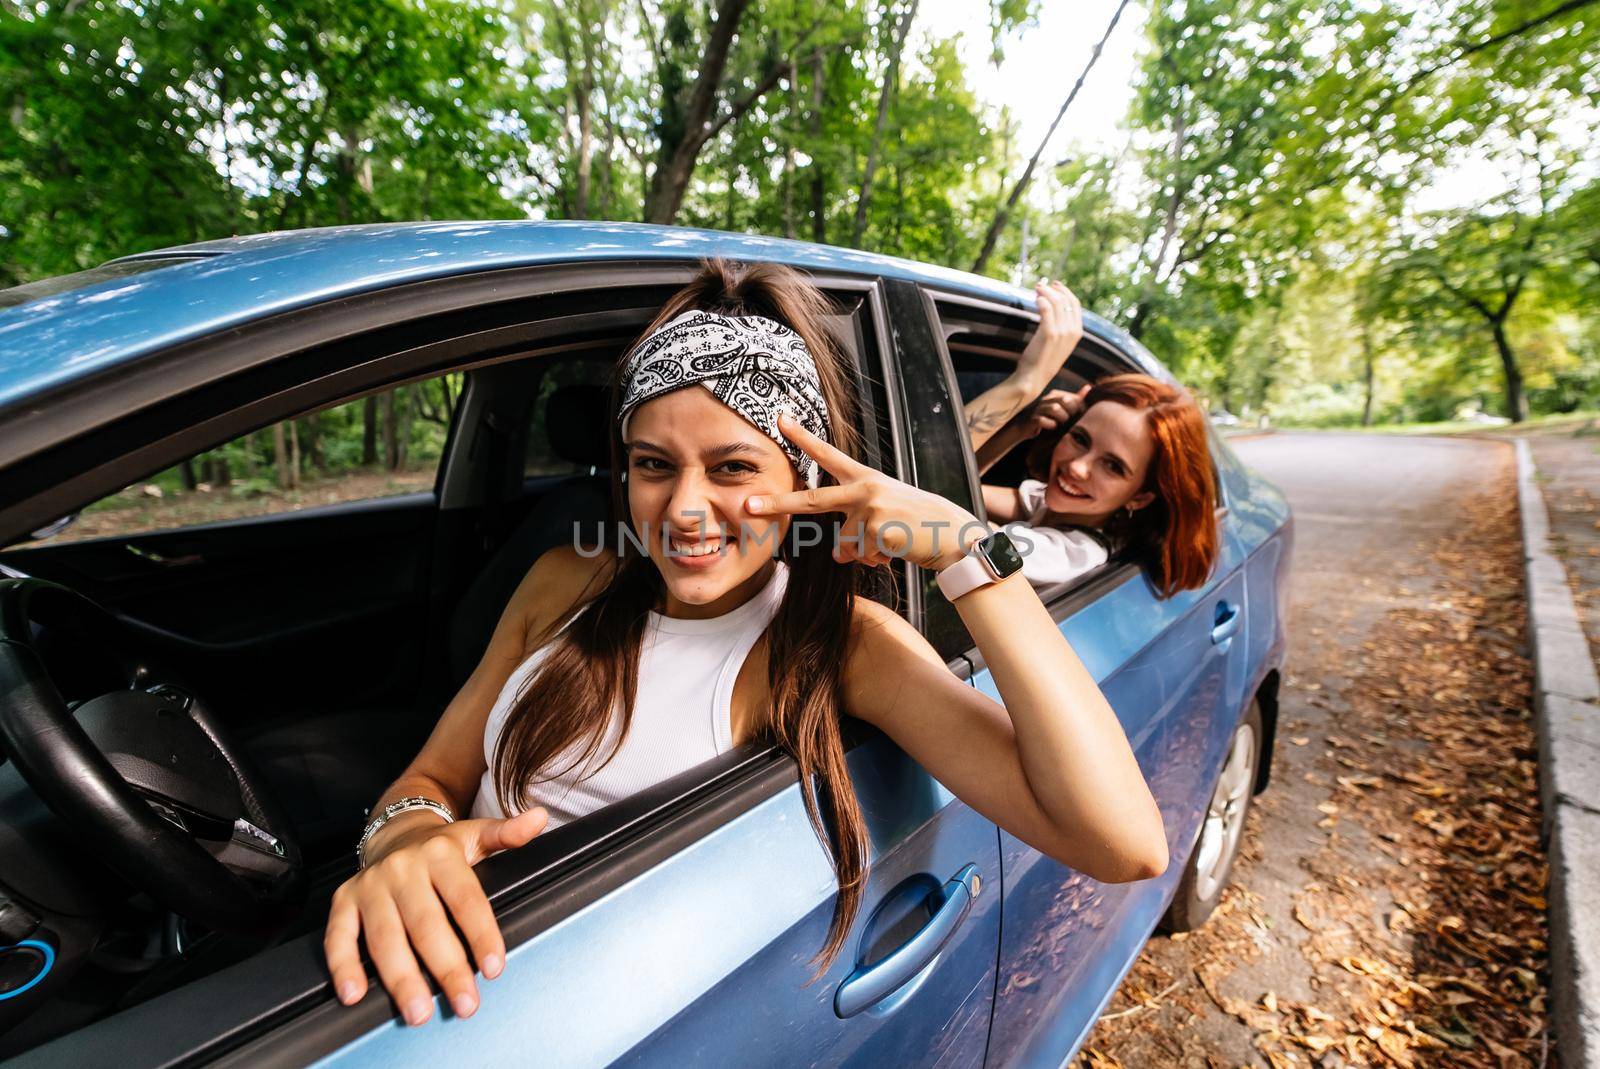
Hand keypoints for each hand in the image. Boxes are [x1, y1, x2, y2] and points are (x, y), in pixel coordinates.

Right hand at [324, 806, 548, 1026]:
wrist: (395, 833)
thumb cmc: (442, 847)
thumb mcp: (476, 835)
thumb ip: (507, 834)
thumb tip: (540, 818)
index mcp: (440, 854)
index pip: (465, 898)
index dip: (481, 934)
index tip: (494, 968)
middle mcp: (403, 868)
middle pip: (426, 923)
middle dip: (446, 967)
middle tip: (465, 1002)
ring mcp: (371, 885)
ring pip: (385, 936)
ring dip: (401, 977)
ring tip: (419, 1011)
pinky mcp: (344, 901)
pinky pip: (339, 936)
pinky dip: (344, 966)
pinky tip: (356, 993)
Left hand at [746, 414, 986, 571]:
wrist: (953, 534)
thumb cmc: (918, 523)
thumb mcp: (883, 513)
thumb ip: (853, 527)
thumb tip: (838, 554)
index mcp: (865, 479)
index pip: (829, 454)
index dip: (803, 438)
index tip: (780, 420)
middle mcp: (864, 489)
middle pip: (811, 500)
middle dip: (777, 504)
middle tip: (748, 505)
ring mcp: (869, 509)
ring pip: (843, 545)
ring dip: (861, 553)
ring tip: (889, 543)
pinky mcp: (876, 530)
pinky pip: (859, 556)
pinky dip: (874, 560)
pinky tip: (895, 550)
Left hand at [1013, 281, 1083, 391]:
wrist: (1034, 378)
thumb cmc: (1041, 360)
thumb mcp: (1057, 343)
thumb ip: (1060, 327)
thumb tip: (1053, 306)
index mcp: (1077, 332)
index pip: (1075, 304)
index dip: (1064, 292)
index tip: (1053, 285)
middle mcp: (1073, 331)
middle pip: (1066, 300)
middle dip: (1053, 289)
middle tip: (1040, 286)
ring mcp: (1062, 332)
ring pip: (1057, 302)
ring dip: (1045, 292)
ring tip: (1035, 290)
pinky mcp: (1049, 333)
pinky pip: (1047, 309)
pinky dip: (1041, 301)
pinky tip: (1036, 299)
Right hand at [1020, 385, 1089, 438]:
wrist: (1025, 429)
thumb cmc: (1047, 418)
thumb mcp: (1062, 408)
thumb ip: (1075, 399)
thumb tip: (1088, 387)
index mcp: (1054, 395)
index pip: (1072, 397)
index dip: (1078, 407)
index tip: (1078, 416)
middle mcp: (1046, 400)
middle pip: (1064, 401)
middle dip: (1071, 411)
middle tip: (1070, 420)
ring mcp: (1038, 409)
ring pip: (1055, 408)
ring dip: (1062, 418)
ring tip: (1061, 424)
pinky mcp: (1032, 419)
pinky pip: (1042, 420)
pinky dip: (1050, 425)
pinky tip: (1052, 427)